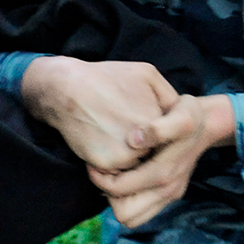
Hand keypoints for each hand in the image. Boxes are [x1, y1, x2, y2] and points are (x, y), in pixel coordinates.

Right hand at [20, 57, 177, 173]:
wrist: (65, 89)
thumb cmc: (106, 78)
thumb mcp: (147, 74)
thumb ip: (169, 95)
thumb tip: (178, 113)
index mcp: (160, 120)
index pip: (171, 138)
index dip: (158, 132)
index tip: (142, 120)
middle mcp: (147, 141)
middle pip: (154, 153)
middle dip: (145, 145)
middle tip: (122, 124)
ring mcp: (126, 155)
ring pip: (136, 164)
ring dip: (128, 155)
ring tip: (111, 131)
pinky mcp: (106, 164)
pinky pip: (116, 169)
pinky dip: (110, 160)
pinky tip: (99, 140)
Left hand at [90, 94, 235, 226]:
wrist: (207, 124)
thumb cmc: (189, 117)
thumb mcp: (180, 116)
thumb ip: (160, 129)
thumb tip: (133, 141)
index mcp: (163, 174)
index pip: (119, 191)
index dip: (100, 177)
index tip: (96, 162)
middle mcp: (167, 191)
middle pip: (124, 214)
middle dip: (109, 194)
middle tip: (104, 173)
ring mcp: (169, 195)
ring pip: (132, 217)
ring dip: (119, 200)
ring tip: (115, 177)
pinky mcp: (169, 195)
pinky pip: (141, 212)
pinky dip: (130, 200)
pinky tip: (127, 178)